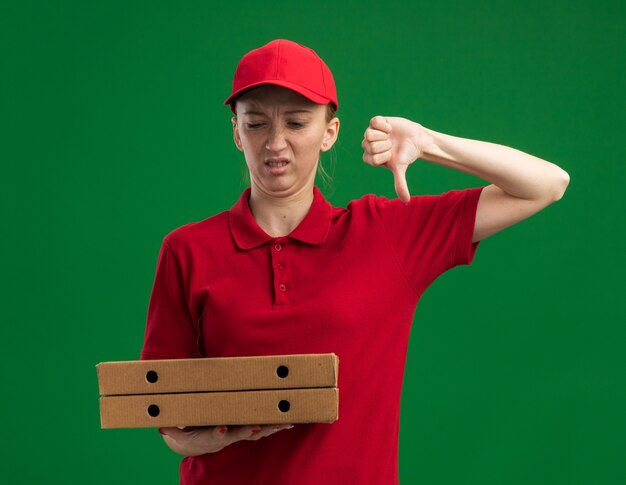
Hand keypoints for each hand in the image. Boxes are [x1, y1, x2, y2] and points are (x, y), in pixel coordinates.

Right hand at [158, 424, 294, 455]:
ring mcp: (238, 433)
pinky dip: (275, 424)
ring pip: (257, 431)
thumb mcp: (179, 434)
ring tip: (284, 422)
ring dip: (271, 428)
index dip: (220, 434)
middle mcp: (228, 436)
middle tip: (259, 427)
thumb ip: (173, 430)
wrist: (196, 444)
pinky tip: (290, 421)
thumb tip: (162, 426)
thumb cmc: (190, 433)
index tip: (221, 431)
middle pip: (242, 433)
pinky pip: (263, 426)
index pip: (216, 435)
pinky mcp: (245, 429)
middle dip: (251, 430)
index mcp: (212, 436)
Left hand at [361, 116, 426, 202]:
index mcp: (369, 158)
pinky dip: (385, 126)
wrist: (415, 140)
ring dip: (383, 136)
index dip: (384, 156)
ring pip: (368, 134)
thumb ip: (399, 183)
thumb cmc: (406, 155)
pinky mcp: (375, 122)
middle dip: (384, 146)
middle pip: (368, 145)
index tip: (391, 155)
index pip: (371, 158)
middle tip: (391, 145)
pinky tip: (390, 129)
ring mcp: (370, 133)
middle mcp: (367, 146)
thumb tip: (406, 201)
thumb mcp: (401, 168)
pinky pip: (374, 122)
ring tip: (390, 137)